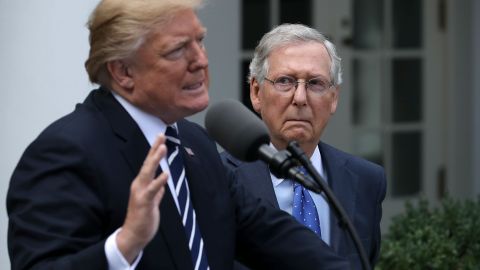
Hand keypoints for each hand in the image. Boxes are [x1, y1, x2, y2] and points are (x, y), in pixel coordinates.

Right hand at [116, 134, 167, 262]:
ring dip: (155, 160)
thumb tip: (161, 185)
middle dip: (154, 149)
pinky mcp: (144, 202)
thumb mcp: (152, 202)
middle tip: (161, 136)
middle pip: (147, 163)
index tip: (160, 138)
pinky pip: (153, 190)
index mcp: (141, 184)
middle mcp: (139, 185)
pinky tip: (166, 174)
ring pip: (148, 172)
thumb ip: (156, 193)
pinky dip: (159, 181)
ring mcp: (141, 193)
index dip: (154, 151)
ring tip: (162, 148)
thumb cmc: (142, 218)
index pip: (148, 164)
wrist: (134, 235)